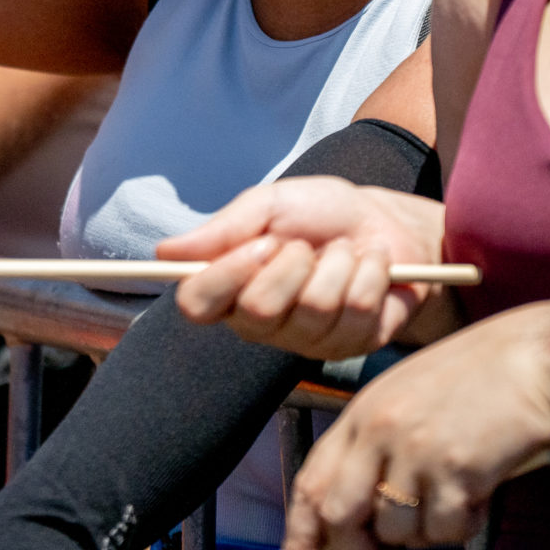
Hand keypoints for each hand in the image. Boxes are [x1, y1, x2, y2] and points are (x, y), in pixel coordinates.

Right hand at [158, 178, 450, 359]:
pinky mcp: (351, 345)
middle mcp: (261, 323)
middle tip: (307, 245)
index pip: (196, 305)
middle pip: (258, 310)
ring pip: (314, 308)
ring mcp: (307, 339)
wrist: (386, 222)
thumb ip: (224, 229)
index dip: (224, 276)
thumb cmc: (320, 214)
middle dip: (293, 263)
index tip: (260, 244)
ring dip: (338, 262)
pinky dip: (370, 272)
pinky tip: (371, 265)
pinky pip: (357, 308)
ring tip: (344, 251)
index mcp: (229, 288)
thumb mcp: (271, 204)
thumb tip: (164, 252)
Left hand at [281, 302, 549, 549]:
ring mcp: (417, 449)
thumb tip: (357, 515)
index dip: (299, 537)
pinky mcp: (458, 469)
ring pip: (398, 530)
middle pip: (340, 517)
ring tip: (456, 498)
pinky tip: (480, 495)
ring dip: (426, 533)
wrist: (542, 355)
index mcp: (363, 410)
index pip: (310, 483)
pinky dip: (463, 526)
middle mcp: (380, 429)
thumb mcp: (411, 394)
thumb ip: (377, 445)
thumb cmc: (486, 373)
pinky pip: (445, 530)